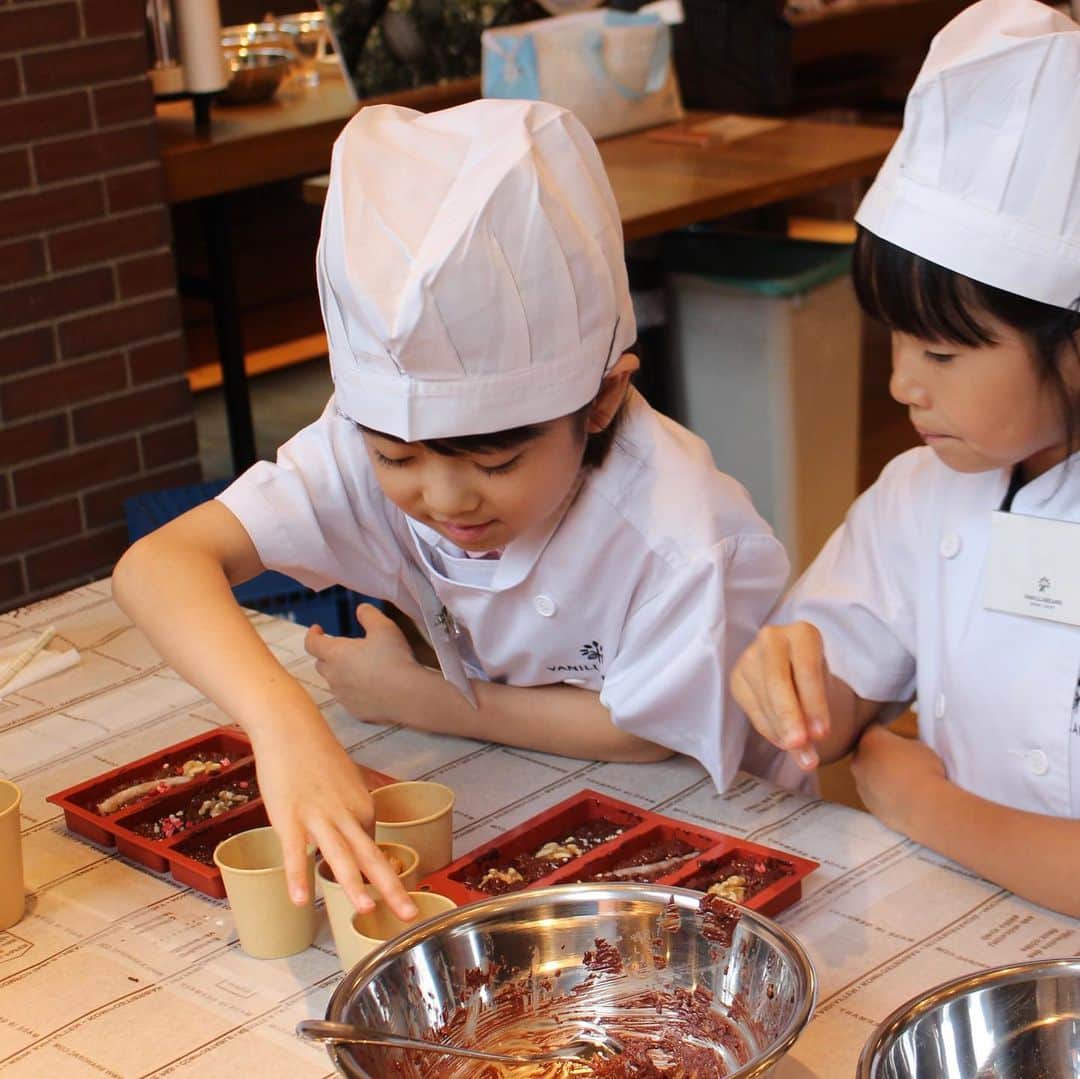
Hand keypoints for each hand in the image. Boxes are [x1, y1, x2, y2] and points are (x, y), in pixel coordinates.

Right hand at [251, 714, 418, 920]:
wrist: (290, 726)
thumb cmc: (315, 755)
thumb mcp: (344, 782)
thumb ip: (350, 810)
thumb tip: (354, 832)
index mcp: (362, 807)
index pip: (371, 848)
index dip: (372, 874)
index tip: (379, 895)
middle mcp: (346, 814)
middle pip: (371, 857)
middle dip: (393, 889)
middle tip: (410, 915)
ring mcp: (318, 817)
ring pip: (340, 856)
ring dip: (353, 885)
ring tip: (365, 911)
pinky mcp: (289, 817)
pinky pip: (294, 852)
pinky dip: (297, 875)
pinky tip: (300, 900)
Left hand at [305, 604, 418, 721]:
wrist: (408, 695)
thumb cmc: (394, 658)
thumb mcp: (384, 628)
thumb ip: (369, 615)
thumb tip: (361, 609)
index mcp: (336, 653)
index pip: (312, 643)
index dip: (312, 634)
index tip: (318, 629)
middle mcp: (334, 676)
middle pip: (321, 663)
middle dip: (328, 654)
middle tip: (345, 649)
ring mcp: (343, 696)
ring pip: (334, 682)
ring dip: (342, 673)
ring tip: (362, 668)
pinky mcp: (354, 711)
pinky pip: (348, 698)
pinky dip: (354, 691)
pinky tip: (371, 687)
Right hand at [731, 623, 830, 770]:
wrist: (794, 672)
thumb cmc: (815, 679)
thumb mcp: (825, 689)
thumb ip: (817, 714)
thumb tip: (805, 751)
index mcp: (802, 633)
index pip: (807, 669)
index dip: (814, 703)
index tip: (822, 734)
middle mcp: (772, 638)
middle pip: (778, 681)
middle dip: (789, 716)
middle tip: (800, 744)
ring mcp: (749, 656)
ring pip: (763, 697)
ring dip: (780, 730)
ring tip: (799, 753)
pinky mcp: (736, 676)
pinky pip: (751, 709)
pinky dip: (769, 730)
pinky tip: (783, 741)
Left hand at [851, 724, 945, 833]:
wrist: (924, 805)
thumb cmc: (924, 771)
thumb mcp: (919, 746)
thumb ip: (903, 744)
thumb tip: (902, 749)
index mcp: (870, 740)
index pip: (873, 729)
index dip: (886, 733)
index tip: (896, 738)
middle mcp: (858, 760)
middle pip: (865, 753)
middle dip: (879, 755)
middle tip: (899, 760)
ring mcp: (860, 784)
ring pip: (867, 775)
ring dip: (879, 775)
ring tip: (902, 781)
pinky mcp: (867, 804)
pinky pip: (873, 794)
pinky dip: (882, 794)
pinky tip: (900, 797)